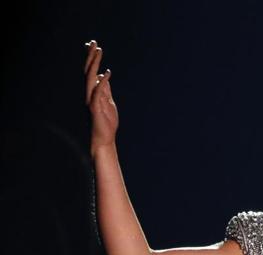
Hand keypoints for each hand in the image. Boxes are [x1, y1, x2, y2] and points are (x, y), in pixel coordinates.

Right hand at [85, 40, 118, 156]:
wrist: (104, 138)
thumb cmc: (106, 122)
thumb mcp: (108, 102)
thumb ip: (105, 89)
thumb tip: (104, 76)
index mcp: (93, 91)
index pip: (91, 71)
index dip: (91, 58)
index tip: (92, 45)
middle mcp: (90, 93)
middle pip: (88, 71)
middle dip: (91, 56)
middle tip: (94, 42)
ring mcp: (91, 100)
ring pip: (90, 79)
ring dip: (94, 64)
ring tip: (98, 51)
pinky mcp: (95, 108)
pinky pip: (98, 93)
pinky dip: (102, 83)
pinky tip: (108, 74)